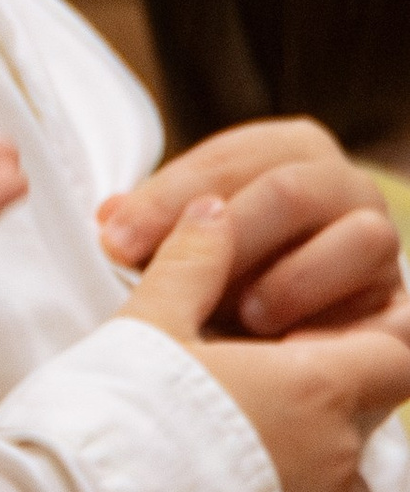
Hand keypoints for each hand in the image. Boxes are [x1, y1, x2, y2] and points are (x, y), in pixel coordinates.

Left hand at [98, 119, 408, 339]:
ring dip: (294, 278)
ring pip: (357, 237)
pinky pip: (384, 300)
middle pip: (289, 190)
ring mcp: (378, 234)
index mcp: (288, 149)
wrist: (293, 332)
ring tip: (245, 314)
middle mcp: (342, 182)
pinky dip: (338, 318)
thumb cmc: (227, 272)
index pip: (225, 160)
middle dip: (227, 235)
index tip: (115, 242)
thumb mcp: (183, 243)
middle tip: (178, 281)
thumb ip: (152, 227)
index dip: (166, 199)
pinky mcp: (398, 294)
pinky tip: (289, 343)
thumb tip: (110, 222)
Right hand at [125, 197, 409, 491]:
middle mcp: (342, 456)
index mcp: (317, 383)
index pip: (396, 352)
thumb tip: (214, 209)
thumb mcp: (147, 325)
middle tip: (243, 420)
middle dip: (315, 419)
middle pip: (359, 426)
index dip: (368, 346)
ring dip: (303, 485)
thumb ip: (193, 264)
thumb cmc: (117, 419)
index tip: (319, 351)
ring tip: (225, 484)